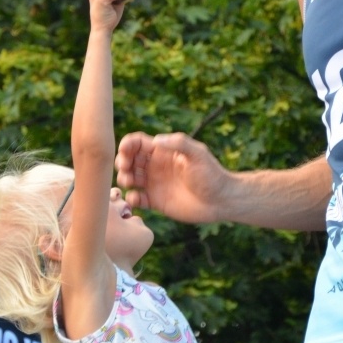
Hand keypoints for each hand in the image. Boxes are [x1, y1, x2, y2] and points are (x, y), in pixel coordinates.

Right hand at [115, 130, 229, 221]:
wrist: (220, 200)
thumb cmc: (211, 174)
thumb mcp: (198, 154)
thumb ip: (178, 143)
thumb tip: (156, 140)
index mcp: (163, 151)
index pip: (138, 143)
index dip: (127, 144)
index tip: (125, 151)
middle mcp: (155, 166)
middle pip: (129, 160)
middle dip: (122, 162)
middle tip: (125, 168)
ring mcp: (154, 184)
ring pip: (129, 178)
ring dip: (124, 179)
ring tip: (129, 182)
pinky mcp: (156, 202)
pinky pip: (137, 199)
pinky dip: (131, 198)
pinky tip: (137, 198)